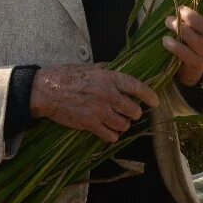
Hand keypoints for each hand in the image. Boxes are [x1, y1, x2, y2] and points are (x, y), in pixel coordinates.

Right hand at [29, 64, 159, 142]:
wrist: (47, 90)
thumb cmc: (66, 76)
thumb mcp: (89, 66)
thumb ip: (106, 69)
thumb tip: (118, 68)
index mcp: (109, 78)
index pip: (136, 87)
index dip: (149, 95)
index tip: (155, 101)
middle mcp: (108, 95)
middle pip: (133, 111)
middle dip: (133, 113)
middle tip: (129, 113)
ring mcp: (100, 111)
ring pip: (123, 125)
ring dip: (122, 125)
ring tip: (116, 121)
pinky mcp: (90, 125)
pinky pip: (110, 136)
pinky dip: (111, 135)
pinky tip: (107, 131)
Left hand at [162, 6, 202, 86]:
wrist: (193, 64)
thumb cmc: (198, 35)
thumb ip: (200, 13)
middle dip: (192, 18)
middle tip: (179, 10)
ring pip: (196, 42)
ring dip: (180, 29)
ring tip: (168, 21)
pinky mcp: (199, 64)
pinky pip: (186, 54)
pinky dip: (175, 46)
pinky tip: (166, 39)